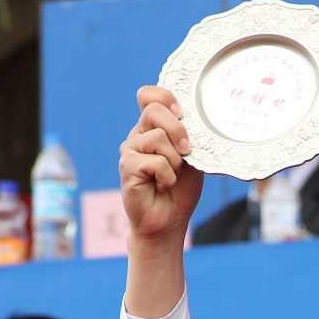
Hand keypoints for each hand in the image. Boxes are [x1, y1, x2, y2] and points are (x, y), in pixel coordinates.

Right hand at [119, 85, 203, 242]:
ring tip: (170, 177)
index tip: (180, 112)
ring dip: (174, 162)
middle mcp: (138, 136)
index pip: (149, 96)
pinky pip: (155, 162)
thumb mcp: (191, 158)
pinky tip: (160, 187)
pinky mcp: (127, 167)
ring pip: (157, 138)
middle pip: (154, 111)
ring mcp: (129, 151)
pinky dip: (167, 177)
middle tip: (186, 152)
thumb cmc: (179, 190)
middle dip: (178, 129)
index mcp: (152, 129)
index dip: (163, 96)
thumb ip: (188, 136)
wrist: (168, 222)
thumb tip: (191, 119)